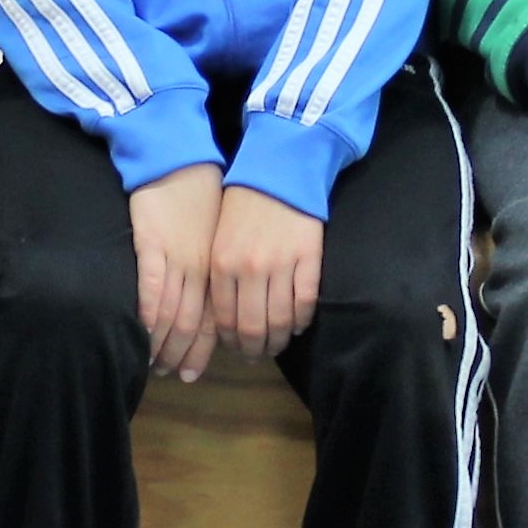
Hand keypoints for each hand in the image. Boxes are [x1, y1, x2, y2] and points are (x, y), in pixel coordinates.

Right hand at [128, 163, 221, 381]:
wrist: (179, 161)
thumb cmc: (198, 197)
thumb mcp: (214, 237)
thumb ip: (208, 271)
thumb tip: (203, 304)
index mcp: (216, 269)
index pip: (212, 319)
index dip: (202, 349)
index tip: (191, 372)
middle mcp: (200, 270)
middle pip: (192, 323)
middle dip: (181, 354)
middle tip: (168, 375)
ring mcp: (176, 259)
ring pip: (172, 313)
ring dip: (162, 343)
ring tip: (151, 364)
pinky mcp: (152, 245)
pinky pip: (152, 289)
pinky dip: (148, 315)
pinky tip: (141, 333)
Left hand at [208, 185, 323, 360]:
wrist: (278, 173)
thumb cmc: (243, 207)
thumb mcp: (218, 241)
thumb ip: (220, 278)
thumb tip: (224, 320)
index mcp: (221, 265)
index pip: (224, 320)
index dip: (231, 342)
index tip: (237, 349)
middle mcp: (248, 269)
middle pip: (252, 327)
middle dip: (254, 349)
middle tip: (257, 354)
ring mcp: (280, 265)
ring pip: (279, 320)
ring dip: (279, 340)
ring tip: (278, 344)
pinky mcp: (308, 259)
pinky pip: (306, 303)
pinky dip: (302, 320)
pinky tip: (299, 325)